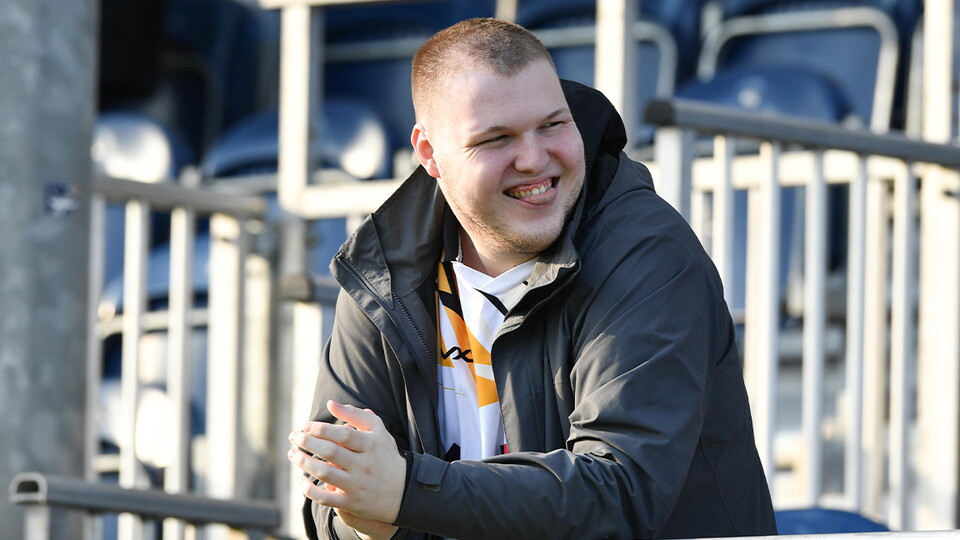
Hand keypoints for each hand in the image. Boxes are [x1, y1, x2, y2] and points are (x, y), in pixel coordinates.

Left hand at [289, 401, 405, 528]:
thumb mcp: (377, 431)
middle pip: (331, 452)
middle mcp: (364, 465)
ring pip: (325, 473)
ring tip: (293, 453)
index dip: (321, 429)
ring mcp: (357, 485)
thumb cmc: (384, 455)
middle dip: (307, 442)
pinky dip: (309, 489)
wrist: (403, 491)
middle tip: (293, 436)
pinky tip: (301, 479)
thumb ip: (355, 415)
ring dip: (304, 462)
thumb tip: (330, 403)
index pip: (343, 434)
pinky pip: (324, 498)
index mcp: (371, 445)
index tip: (305, 425)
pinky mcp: (351, 503)